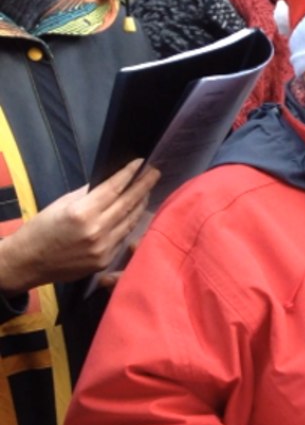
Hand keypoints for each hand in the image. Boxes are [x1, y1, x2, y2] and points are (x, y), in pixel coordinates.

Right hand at [0, 159, 158, 294]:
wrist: (29, 262)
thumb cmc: (42, 229)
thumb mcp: (62, 204)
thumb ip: (89, 194)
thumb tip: (111, 182)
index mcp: (82, 212)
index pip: (113, 189)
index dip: (129, 174)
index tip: (141, 163)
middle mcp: (96, 230)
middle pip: (128, 204)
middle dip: (143, 186)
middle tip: (155, 173)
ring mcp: (103, 248)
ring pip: (130, 221)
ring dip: (140, 204)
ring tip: (147, 191)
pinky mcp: (106, 260)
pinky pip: (123, 237)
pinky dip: (130, 223)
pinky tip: (135, 213)